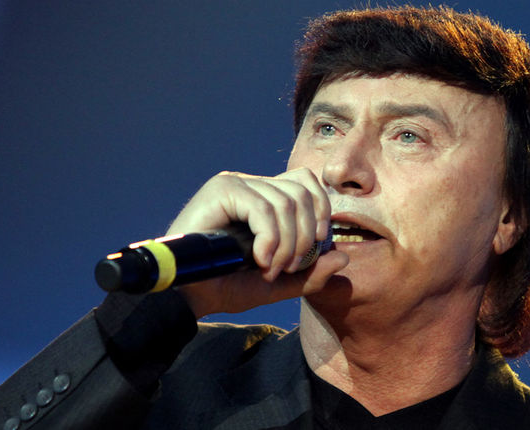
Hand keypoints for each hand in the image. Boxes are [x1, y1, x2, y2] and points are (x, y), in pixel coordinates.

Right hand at [166, 168, 348, 316]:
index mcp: (265, 198)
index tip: (310, 255)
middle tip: (288, 269)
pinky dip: (270, 239)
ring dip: (286, 244)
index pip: (308, 186)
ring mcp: (235, 183)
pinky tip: (259, 260)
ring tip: (269, 269)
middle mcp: (251, 185)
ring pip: (286, 202)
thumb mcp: (277, 284)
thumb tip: (343, 257)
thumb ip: (310, 274)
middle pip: (304, 192)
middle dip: (305, 237)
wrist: (186, 295)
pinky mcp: (221, 190)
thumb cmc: (224, 286)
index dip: (320, 216)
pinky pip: (263, 208)